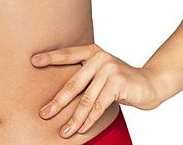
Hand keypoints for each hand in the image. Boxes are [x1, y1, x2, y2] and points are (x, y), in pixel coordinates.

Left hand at [31, 43, 160, 137]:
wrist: (150, 83)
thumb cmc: (120, 80)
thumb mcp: (102, 72)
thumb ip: (85, 75)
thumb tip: (60, 92)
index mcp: (92, 51)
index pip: (67, 54)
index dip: (50, 57)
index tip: (33, 61)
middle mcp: (99, 57)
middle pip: (73, 83)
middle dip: (58, 101)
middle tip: (44, 113)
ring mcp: (109, 69)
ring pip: (86, 99)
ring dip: (74, 118)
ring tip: (64, 131)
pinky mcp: (118, 83)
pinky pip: (99, 106)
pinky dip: (89, 120)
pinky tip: (81, 129)